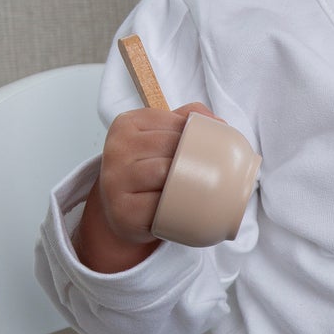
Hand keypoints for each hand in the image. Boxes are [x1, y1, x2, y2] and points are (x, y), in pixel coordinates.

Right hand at [73, 102, 213, 272]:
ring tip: (198, 188)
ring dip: (187, 181)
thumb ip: (186, 121)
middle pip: (170, 147)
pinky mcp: (122, 209)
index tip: (208, 149)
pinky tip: (183, 206)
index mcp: (126, 125)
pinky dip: (176, 205)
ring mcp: (115, 179)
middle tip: (209, 172)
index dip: (196, 136)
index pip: (172, 122)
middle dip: (194, 159)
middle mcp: (116, 149)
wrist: (123, 212)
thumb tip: (218, 123)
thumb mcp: (159, 140)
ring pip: (164, 172)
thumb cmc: (147, 173)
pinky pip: (159, 203)